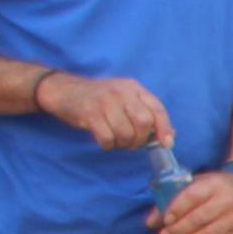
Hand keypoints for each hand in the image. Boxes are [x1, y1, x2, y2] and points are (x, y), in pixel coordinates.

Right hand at [36, 70, 171, 150]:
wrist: (63, 90)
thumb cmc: (99, 99)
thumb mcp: (124, 99)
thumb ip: (145, 113)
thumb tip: (169, 135)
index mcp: (134, 88)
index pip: (157, 109)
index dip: (164, 128)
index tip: (166, 143)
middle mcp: (121, 92)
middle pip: (143, 122)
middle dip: (140, 139)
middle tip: (132, 143)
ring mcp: (105, 101)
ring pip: (125, 133)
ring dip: (123, 144)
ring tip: (116, 140)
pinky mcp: (89, 113)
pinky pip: (107, 138)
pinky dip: (108, 145)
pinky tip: (105, 140)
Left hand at [150, 170, 232, 233]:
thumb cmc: (212, 188)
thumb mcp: (194, 185)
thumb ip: (172, 200)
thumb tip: (150, 223)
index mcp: (213, 185)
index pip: (192, 197)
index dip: (177, 209)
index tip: (164, 221)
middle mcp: (226, 201)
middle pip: (199, 219)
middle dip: (178, 230)